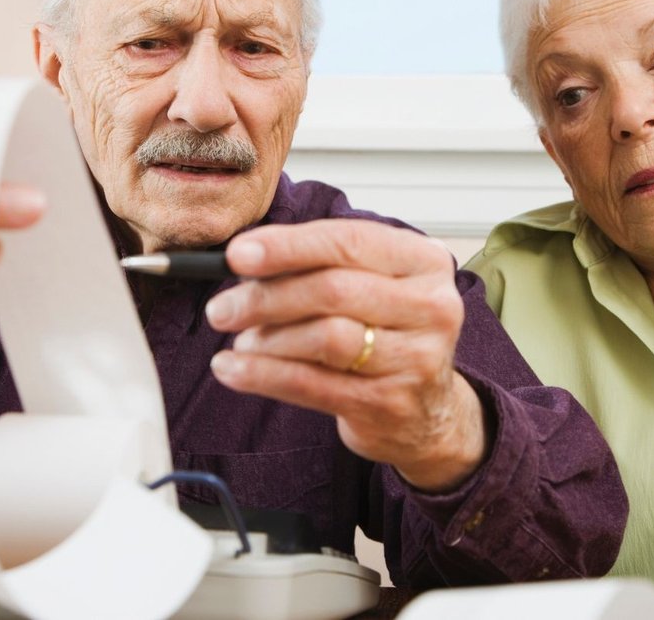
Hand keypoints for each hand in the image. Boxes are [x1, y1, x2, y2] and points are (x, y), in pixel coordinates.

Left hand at [204, 219, 485, 491]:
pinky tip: (232, 370)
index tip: (237, 255)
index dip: (287, 246)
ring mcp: (417, 358)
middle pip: (333, 290)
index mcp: (424, 261)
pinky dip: (263, 375)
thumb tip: (244, 259)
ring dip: (266, 339)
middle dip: (267, 298)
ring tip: (239, 342)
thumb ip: (319, 265)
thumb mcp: (369, 287)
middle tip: (222, 309)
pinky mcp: (390, 403)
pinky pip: (312, 384)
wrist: (426, 412)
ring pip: (324, 338)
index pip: (348, 242)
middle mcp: (431, 306)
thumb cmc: (386, 335)